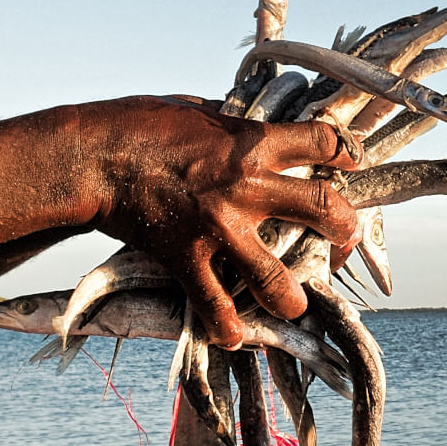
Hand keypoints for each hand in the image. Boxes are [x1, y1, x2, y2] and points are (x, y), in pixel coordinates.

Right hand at [72, 95, 358, 346]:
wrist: (94, 157)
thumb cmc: (140, 122)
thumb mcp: (198, 110)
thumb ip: (232, 124)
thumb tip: (250, 125)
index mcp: (252, 142)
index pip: (320, 140)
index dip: (345, 151)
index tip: (352, 161)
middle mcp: (246, 186)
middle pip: (322, 207)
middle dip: (344, 228)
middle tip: (346, 238)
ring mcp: (218, 226)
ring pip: (275, 276)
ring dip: (292, 298)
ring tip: (296, 305)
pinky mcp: (187, 257)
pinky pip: (214, 304)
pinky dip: (225, 326)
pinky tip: (233, 336)